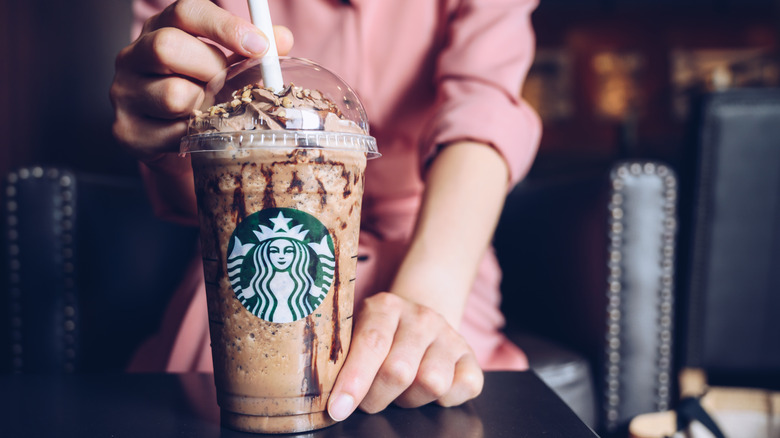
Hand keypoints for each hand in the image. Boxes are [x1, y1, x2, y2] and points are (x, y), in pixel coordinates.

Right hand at [110, 0, 292, 159]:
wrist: (175, 142)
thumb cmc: (203, 95)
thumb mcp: (227, 68)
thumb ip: (251, 53)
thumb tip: (282, 38)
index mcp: (160, 29)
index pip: (186, 11)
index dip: (225, 26)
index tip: (259, 46)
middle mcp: (133, 56)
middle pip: (168, 47)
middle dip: (212, 69)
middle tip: (227, 86)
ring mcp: (125, 93)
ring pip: (174, 94)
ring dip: (205, 107)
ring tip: (210, 111)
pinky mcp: (127, 131)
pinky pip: (173, 133)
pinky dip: (196, 135)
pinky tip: (197, 132)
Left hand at [327, 293, 483, 420]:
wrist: (417, 320)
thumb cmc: (377, 337)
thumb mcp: (354, 335)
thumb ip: (342, 357)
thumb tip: (328, 397)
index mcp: (385, 306)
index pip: (371, 343)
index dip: (353, 381)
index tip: (338, 409)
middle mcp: (421, 317)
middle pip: (399, 370)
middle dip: (377, 397)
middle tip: (369, 399)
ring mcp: (450, 335)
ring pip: (432, 383)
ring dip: (410, 399)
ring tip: (400, 390)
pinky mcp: (471, 356)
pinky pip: (464, 387)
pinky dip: (444, 400)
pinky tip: (428, 391)